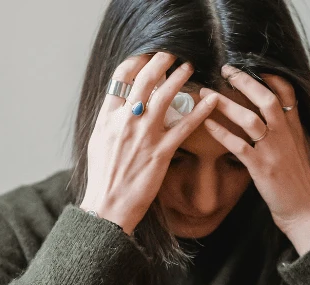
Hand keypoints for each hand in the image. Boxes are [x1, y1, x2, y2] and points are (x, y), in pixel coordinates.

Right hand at [80, 52, 218, 234]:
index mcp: (108, 117)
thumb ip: (109, 121)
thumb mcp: (98, 143)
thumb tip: (119, 106)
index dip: (137, 61)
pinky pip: (185, 126)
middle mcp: (125, 121)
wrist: (108, 205)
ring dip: (179, 77)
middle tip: (172, 53)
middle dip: (161, 61)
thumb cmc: (103, 178)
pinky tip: (211, 100)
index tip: (148, 55)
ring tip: (189, 67)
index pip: (121, 77)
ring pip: (164, 96)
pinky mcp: (161, 152)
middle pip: (145, 79)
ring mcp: (144, 135)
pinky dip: (200, 111)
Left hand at [199, 67, 309, 250]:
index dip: (272, 77)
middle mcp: (285, 136)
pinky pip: (238, 146)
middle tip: (225, 69)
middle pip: (266, 98)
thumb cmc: (301, 186)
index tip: (257, 67)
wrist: (305, 211)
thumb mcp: (302, 152)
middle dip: (245, 81)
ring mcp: (273, 151)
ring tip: (207, 94)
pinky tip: (207, 125)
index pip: (287, 94)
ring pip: (249, 119)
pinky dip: (221, 133)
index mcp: (295, 130)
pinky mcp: (262, 168)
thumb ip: (291, 134)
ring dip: (226, 104)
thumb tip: (282, 121)